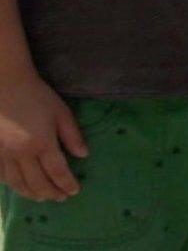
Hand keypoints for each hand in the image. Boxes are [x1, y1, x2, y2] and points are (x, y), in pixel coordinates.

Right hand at [0, 70, 85, 201]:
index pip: (57, 172)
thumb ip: (72, 135)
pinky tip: (20, 187)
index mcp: (42, 143)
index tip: (75, 191)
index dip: (67, 184)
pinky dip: (13, 185)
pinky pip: (3, 176)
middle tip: (61, 198)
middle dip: (51, 193)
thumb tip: (84, 155)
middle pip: (37, 182)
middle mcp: (21, 154)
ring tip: (43, 197)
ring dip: (31, 193)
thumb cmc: (37, 96)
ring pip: (18, 183)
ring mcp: (4, 154)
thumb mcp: (61, 112)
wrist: (5, 86)